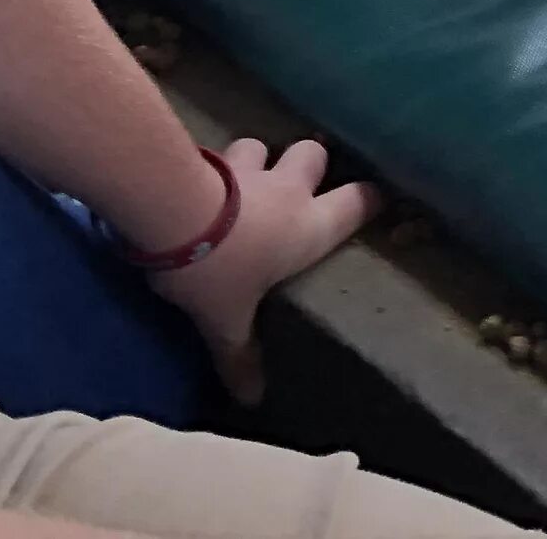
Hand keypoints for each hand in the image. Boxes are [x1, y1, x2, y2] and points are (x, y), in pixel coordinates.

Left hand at [148, 136, 381, 402]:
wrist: (171, 214)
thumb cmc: (218, 269)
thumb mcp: (226, 320)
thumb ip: (239, 354)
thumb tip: (252, 400)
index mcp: (309, 226)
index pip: (359, 202)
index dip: (370, 198)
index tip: (374, 199)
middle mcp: (288, 189)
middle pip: (316, 155)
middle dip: (311, 165)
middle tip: (298, 183)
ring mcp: (250, 167)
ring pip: (265, 147)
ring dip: (257, 160)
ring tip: (242, 181)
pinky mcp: (211, 156)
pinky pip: (220, 152)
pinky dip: (215, 164)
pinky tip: (200, 179)